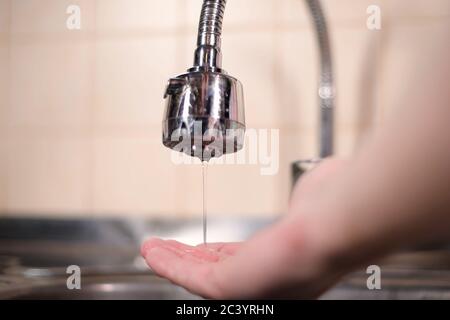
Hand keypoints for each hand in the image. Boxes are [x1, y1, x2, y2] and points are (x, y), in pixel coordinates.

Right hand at [142, 158, 350, 298]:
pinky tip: (152, 251)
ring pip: (197, 275)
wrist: (333, 225)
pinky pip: (187, 276)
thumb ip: (305, 201)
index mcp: (282, 263)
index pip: (241, 261)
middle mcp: (264, 281)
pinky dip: (166, 263)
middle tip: (171, 248)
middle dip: (189, 258)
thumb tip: (315, 185)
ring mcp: (246, 288)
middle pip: (215, 270)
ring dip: (172, 259)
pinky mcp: (227, 287)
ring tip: (154, 248)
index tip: (203, 247)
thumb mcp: (312, 204)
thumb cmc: (331, 211)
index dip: (217, 254)